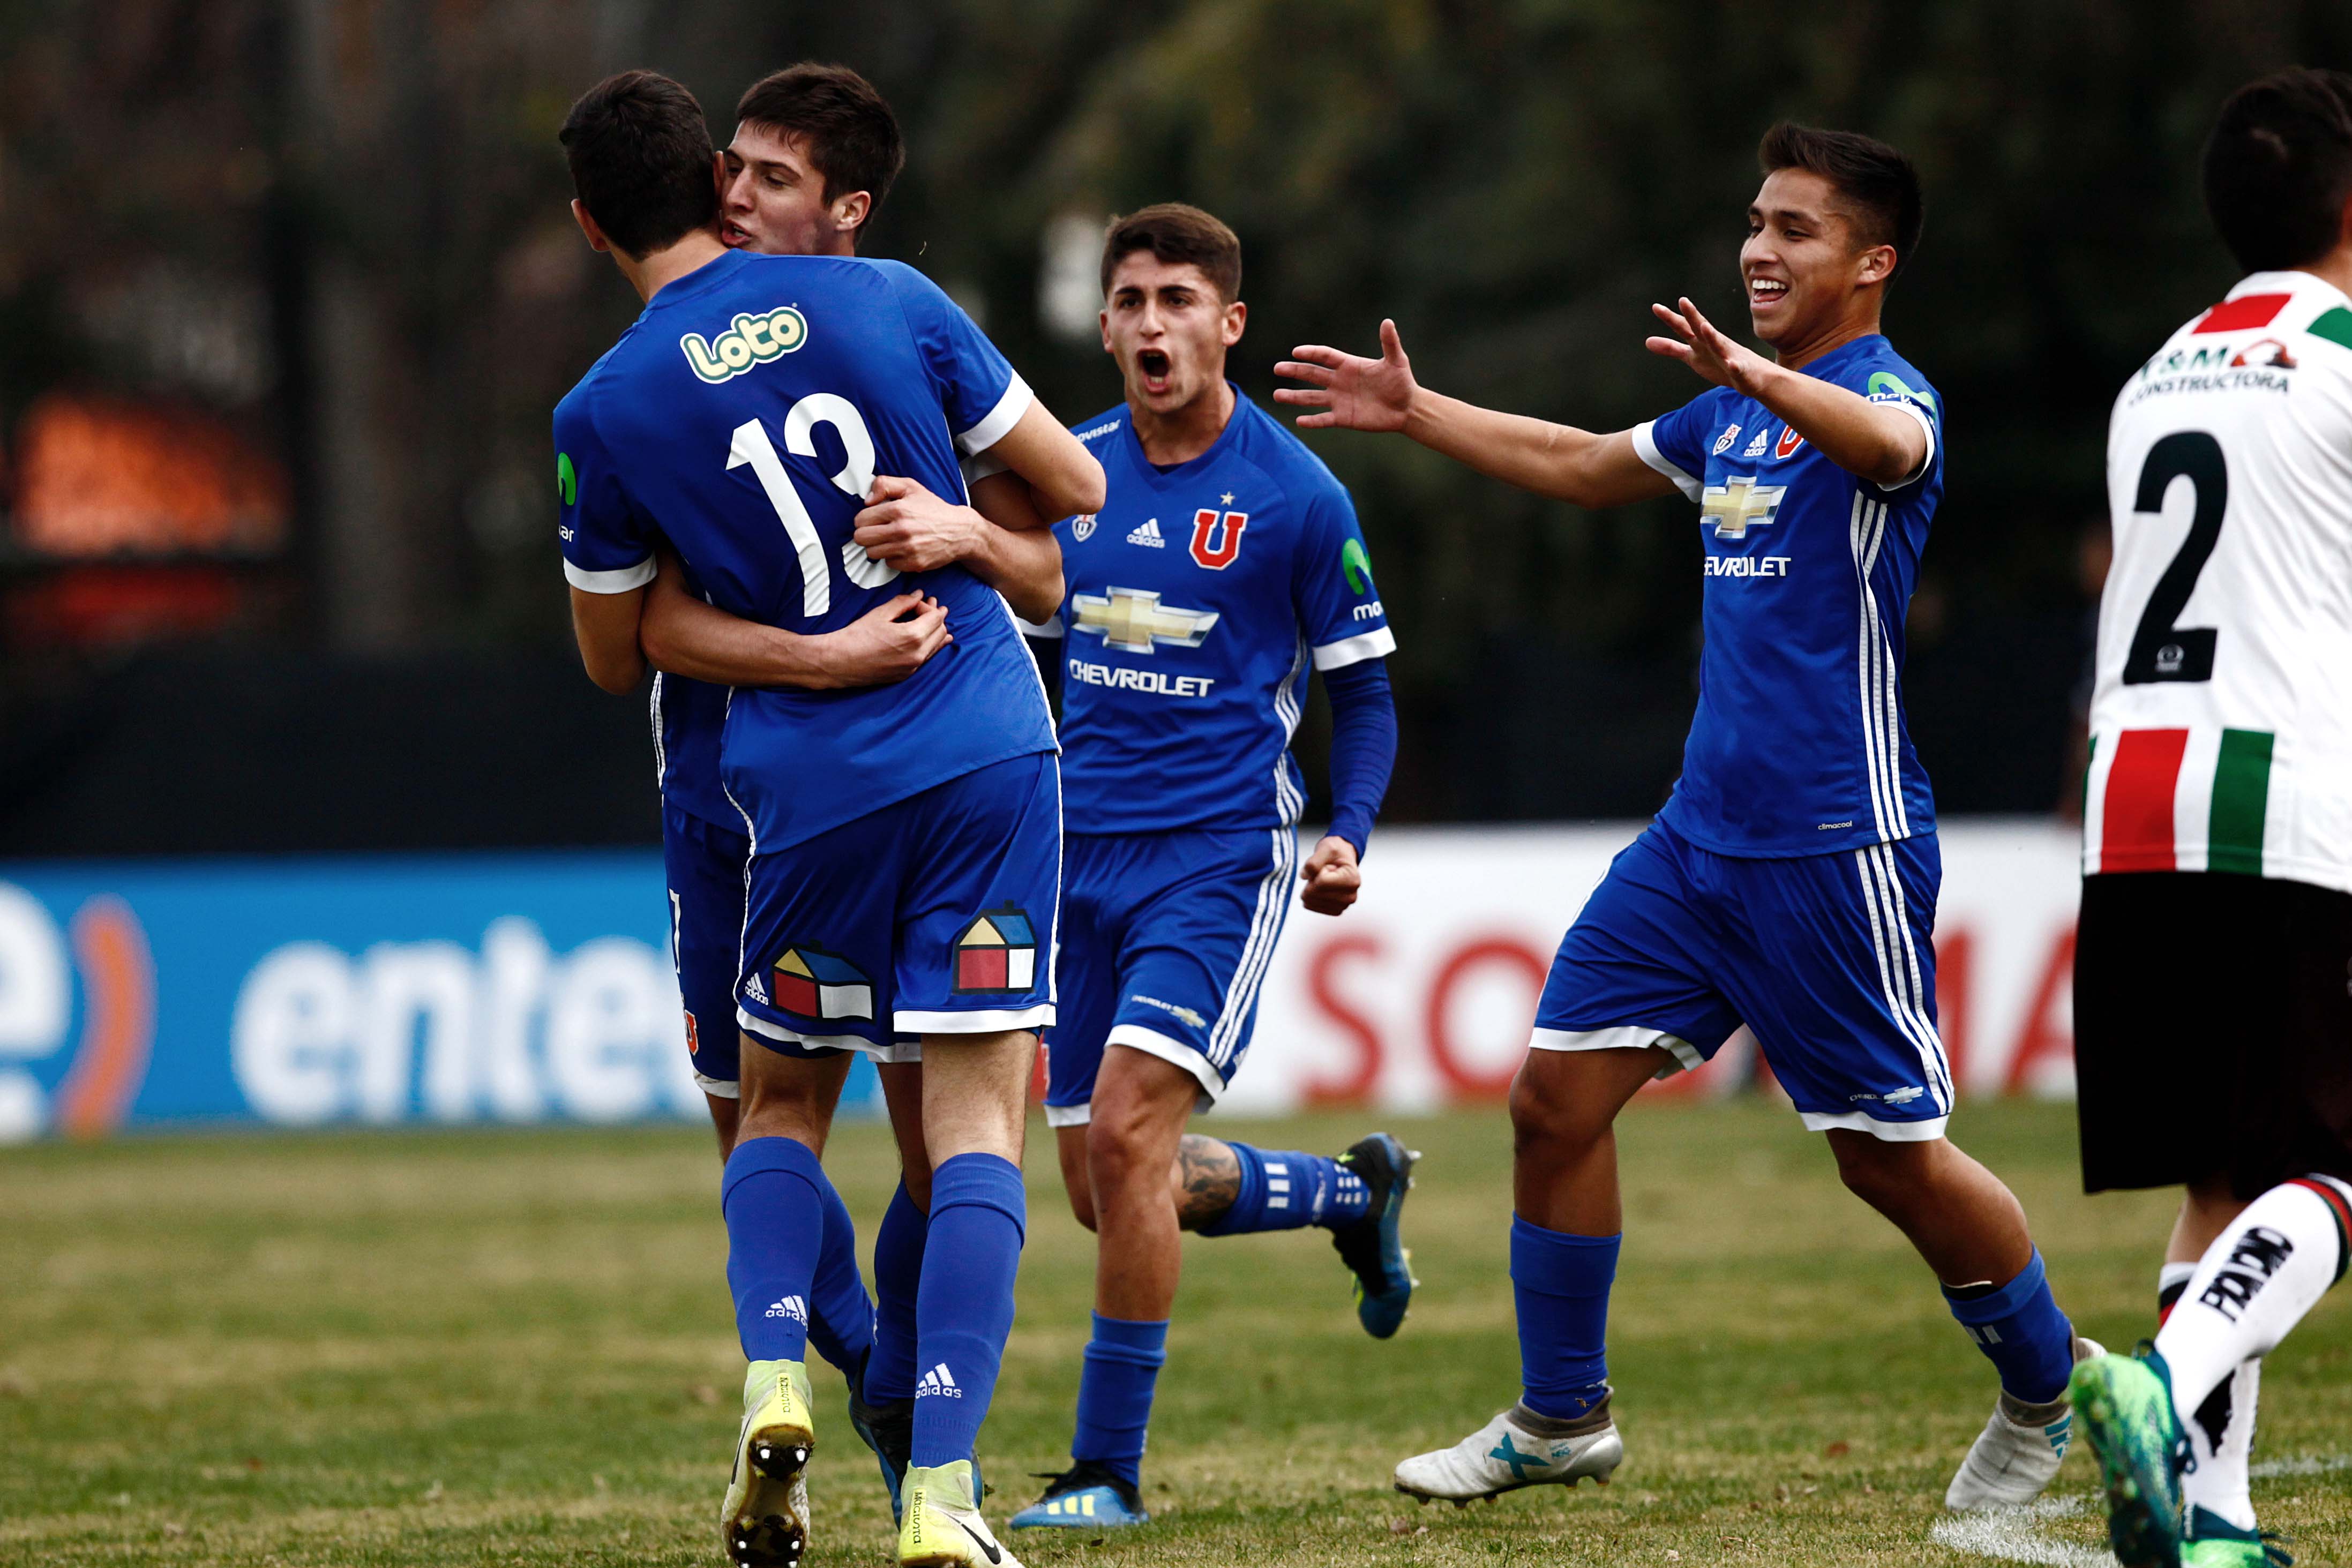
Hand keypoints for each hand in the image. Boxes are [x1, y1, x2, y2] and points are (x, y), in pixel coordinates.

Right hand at [811, 592, 949, 687]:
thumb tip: (918, 595)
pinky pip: (926, 658)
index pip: (935, 617)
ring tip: (935, 620)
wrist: (839, 662)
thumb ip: (903, 603)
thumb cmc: (856, 637)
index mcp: (913, 637)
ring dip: (936, 632)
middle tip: (927, 606)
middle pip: (941, 632)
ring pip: (937, 646)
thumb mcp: (880, 614)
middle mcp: (917, 655)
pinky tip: (930, 640)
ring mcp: (913, 667)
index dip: (928, 606)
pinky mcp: (906, 675)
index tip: (916, 602)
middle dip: (936, 617)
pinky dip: (930, 646)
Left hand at [854, 475, 984, 573]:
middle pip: (861, 538)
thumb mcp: (911, 487)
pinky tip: (902, 549)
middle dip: (866, 534)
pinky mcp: (913, 563)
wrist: (960, 531)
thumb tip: (867, 500)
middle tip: (876, 531)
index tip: (872, 519)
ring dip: (878, 547)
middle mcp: (901, 530)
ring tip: (889, 539)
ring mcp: (907, 549)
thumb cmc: (935, 509)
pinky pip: (888, 563)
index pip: (860, 519)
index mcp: (897, 509)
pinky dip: (893, 557)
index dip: (864, 519)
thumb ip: (884, 484)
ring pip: (872, 553)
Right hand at [1274, 319, 1417, 431]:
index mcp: (1348, 365)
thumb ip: (1389, 343)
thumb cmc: (1402, 382)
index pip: (1325, 356)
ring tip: (1277, 395)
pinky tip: (1299, 420)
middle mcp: (1339, 381)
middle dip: (1295, 370)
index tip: (1296, 352)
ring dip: (1295, 396)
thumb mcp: (1397, 361)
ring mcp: (1339, 400)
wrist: (1406, 408)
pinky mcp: (1342, 418)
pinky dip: (1312, 420)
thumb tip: (1387, 322)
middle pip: (1312, 374)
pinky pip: (1323, 419)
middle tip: (1278, 368)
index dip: (1311, 353)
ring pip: (1311, 398)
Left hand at [1299, 835, 1361, 915]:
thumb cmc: (1335, 853)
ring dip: (1310, 887)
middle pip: (1314, 893)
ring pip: (1310, 900)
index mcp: (1352, 879)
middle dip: (1312, 880)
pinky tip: (1321, 888)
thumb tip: (1304, 877)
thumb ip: (1314, 861)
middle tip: (1323, 872)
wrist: (1342, 859)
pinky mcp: (1335, 911)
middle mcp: (1351, 896)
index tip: (1327, 866)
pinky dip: (1309, 896)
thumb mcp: (1326, 848)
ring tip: (1323, 879)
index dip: (1316, 872)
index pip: (1321, 882)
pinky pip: (1310, 906)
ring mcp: (1343, 905)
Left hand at [1646, 297, 1775, 397]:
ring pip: (1719, 345)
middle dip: (1692, 316)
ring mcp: (1728, 356)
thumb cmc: (1720, 363)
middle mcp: (1714, 344)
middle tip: (1683, 301)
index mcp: (1701, 341)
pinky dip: (1734, 366)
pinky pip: (1737, 368)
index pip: (1685, 327)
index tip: (1656, 307)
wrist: (1753, 376)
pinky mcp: (1740, 371)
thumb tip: (1647, 341)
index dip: (1671, 318)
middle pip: (1700, 329)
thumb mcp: (1692, 356)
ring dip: (1712, 336)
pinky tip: (1732, 365)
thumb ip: (1671, 348)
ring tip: (1704, 326)